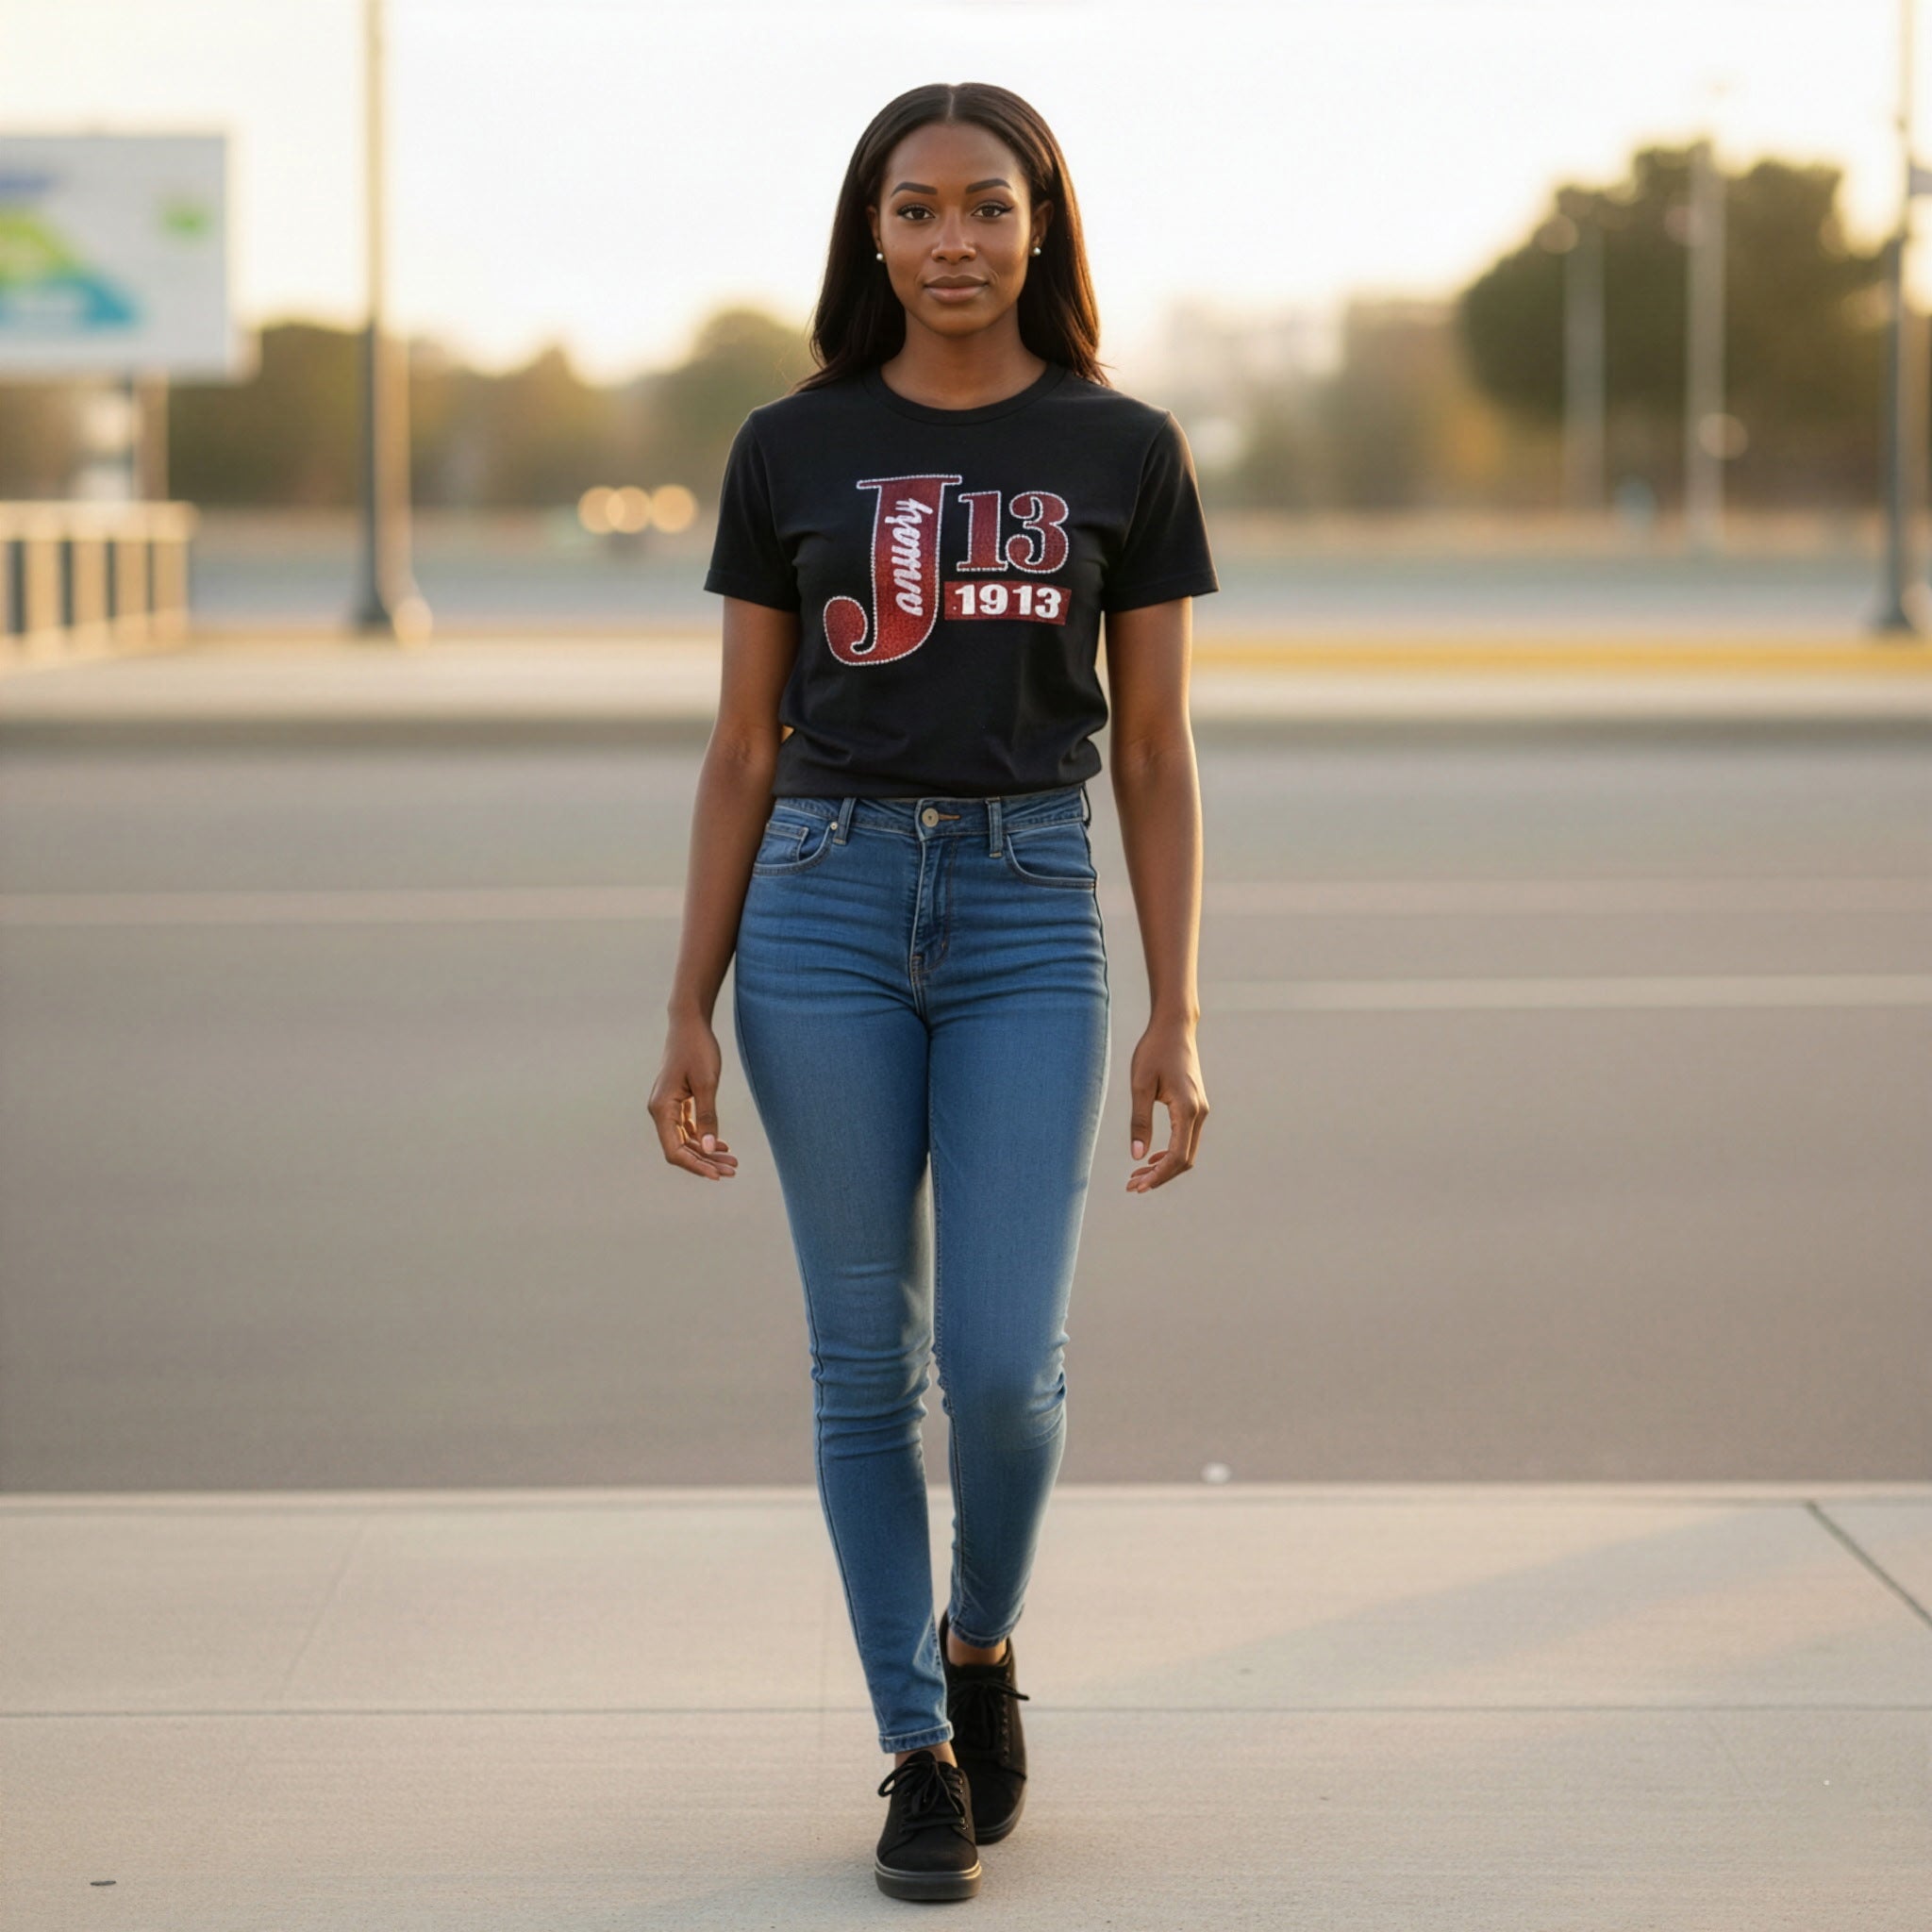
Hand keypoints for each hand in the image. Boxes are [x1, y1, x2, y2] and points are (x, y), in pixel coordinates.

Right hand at [649, 1015, 739, 1180]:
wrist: (690, 1023)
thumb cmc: (698, 1049)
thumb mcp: (707, 1084)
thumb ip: (707, 1117)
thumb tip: (708, 1148)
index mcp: (662, 1109)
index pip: (675, 1150)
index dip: (696, 1166)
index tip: (718, 1175)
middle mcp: (660, 1111)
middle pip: (680, 1149)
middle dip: (706, 1162)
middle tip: (733, 1170)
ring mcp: (668, 1107)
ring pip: (685, 1140)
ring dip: (707, 1152)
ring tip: (732, 1161)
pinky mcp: (677, 1102)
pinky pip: (688, 1128)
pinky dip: (703, 1138)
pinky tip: (722, 1145)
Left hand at [1126, 1017, 1207, 1192]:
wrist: (1174, 1027)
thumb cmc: (1154, 1051)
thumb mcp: (1140, 1085)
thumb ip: (1140, 1121)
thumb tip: (1137, 1156)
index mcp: (1187, 1110)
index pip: (1177, 1156)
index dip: (1158, 1176)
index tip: (1137, 1186)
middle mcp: (1199, 1113)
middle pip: (1184, 1160)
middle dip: (1159, 1177)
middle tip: (1132, 1186)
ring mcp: (1200, 1110)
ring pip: (1186, 1151)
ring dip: (1164, 1167)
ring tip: (1138, 1176)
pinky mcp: (1195, 1107)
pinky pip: (1186, 1139)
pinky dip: (1170, 1153)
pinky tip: (1152, 1158)